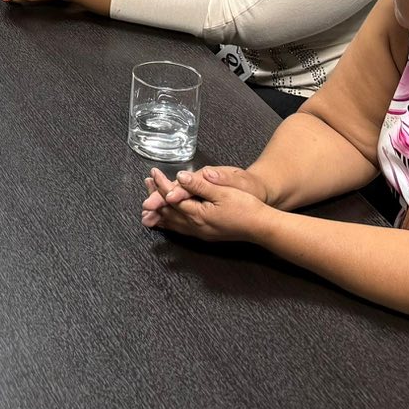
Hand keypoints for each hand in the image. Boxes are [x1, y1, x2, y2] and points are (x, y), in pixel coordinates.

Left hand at [139, 166, 274, 242]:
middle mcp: (195, 226)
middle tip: (147, 183)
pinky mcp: (205, 235)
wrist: (261, 226)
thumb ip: (199, 186)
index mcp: (197, 214)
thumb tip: (179, 177)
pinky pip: (180, 229)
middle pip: (168, 211)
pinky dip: (169, 223)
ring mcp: (199, 232)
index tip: (153, 173)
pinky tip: (166, 221)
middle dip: (156, 196)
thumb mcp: (223, 192)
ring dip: (160, 211)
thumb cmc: (245, 207)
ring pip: (172, 222)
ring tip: (148, 203)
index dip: (161, 184)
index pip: (171, 198)